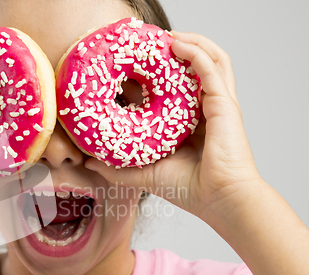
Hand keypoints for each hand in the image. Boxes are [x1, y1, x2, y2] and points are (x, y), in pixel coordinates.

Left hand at [85, 31, 262, 223]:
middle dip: (167, 54)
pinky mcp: (224, 103)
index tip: (125, 68)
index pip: (166, 92)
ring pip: (207, 60)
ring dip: (188, 43)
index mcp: (186, 124)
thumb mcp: (142, 174)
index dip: (147, 77)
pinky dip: (196, 51)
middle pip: (188, 71)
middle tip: (144, 46)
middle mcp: (201, 110)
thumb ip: (114, 169)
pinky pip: (211, 68)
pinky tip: (176, 43)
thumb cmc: (188, 190)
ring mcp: (215, 104)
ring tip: (164, 36)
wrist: (218, 200)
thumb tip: (87, 161)